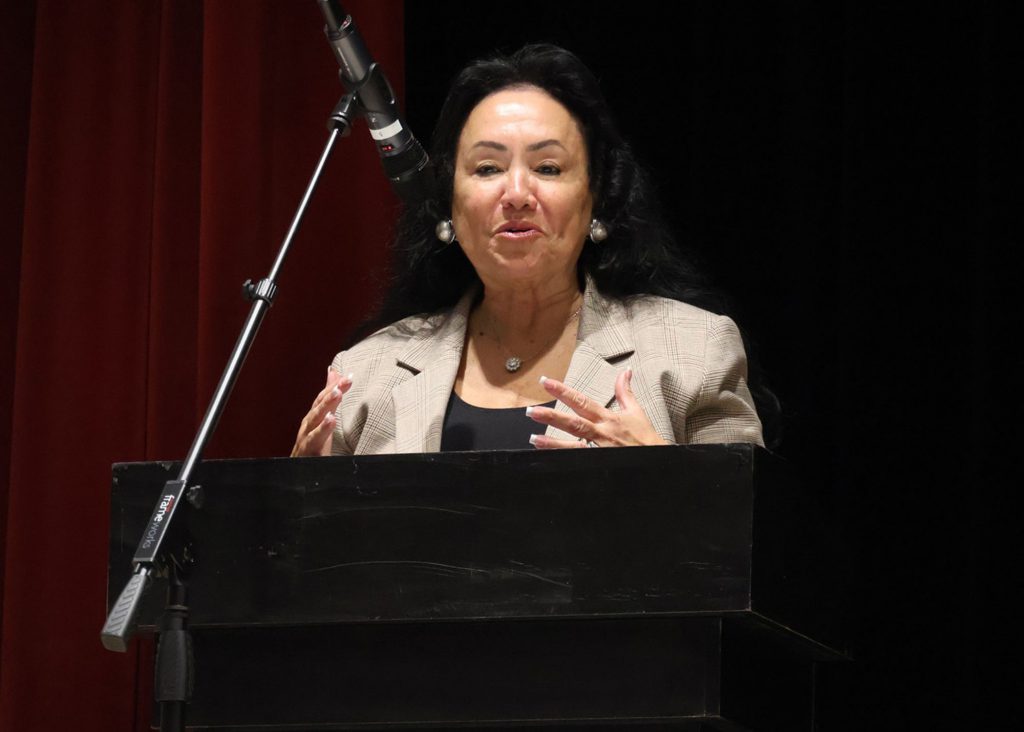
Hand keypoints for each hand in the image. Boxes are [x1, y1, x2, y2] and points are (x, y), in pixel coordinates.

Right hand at [290, 368, 352, 456]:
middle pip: (319, 405)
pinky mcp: (307, 451)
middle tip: (345, 380)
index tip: (350, 376)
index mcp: (313, 418)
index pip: (323, 398)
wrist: (298, 473)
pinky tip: (331, 420)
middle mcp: (308, 425)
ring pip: (315, 419)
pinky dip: (322, 429)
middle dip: (332, 391)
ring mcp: (305, 437)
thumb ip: (329, 399)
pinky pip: (314, 439)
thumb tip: (333, 372)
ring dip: (326, 405)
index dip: (336, 386)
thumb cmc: (313, 446)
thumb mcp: (324, 421)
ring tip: (338, 394)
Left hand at [526, 369, 669, 448]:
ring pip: (573, 445)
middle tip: (532, 411)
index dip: (563, 391)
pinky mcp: (600, 465)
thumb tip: (625, 372)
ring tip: (534, 438)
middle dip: (552, 416)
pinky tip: (549, 460)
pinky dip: (565, 460)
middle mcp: (602, 433)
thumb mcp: (636, 412)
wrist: (658, 461)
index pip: (582, 401)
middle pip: (574, 423)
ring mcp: (600, 451)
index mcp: (608, 418)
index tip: (546, 382)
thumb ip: (625, 392)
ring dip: (552, 442)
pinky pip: (579, 462)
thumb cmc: (646, 438)